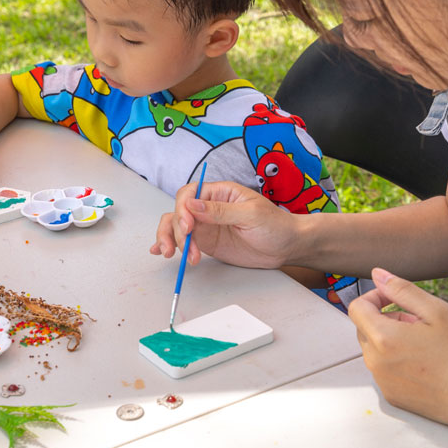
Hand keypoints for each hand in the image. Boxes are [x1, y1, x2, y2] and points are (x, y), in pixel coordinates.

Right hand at [150, 180, 296, 269]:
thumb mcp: (251, 215)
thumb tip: (192, 204)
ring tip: (171, 255)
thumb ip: (221, 211)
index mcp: (220, 192)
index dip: (182, 209)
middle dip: (175, 230)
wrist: (287, 247)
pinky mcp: (207, 242)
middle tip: (185, 248)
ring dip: (170, 240)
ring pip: (176, 227)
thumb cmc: (276, 225)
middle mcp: (209, 207)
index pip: (190, 194)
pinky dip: (170, 244)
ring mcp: (207, 225)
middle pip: (178, 211)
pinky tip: (160, 251)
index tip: (187, 227)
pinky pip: (184, 241)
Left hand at [347, 268, 447, 428]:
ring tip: (424, 344)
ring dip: (392, 340)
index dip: (375, 297)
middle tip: (418, 323)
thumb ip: (402, 289)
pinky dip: (397, 361)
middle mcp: (375, 361)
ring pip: (375, 349)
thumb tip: (378, 275)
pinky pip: (384, 369)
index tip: (394, 299)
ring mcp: (381, 381)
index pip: (357, 307)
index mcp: (382, 337)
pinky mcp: (391, 395)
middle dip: (386, 319)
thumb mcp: (436, 311)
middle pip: (365, 328)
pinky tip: (424, 364)